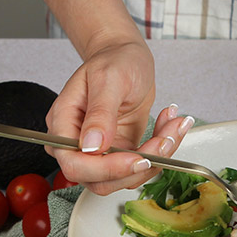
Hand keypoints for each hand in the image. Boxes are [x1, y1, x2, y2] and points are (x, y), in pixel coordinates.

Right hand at [45, 38, 192, 194]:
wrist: (126, 57)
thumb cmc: (113, 60)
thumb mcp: (108, 79)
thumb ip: (100, 113)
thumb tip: (90, 145)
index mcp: (63, 124)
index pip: (74, 163)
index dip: (106, 168)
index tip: (137, 158)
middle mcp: (76, 143)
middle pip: (100, 179)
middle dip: (138, 166)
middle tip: (164, 140)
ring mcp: (98, 152)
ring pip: (125, 177)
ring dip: (156, 158)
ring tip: (173, 126)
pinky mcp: (119, 154)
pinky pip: (140, 166)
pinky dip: (161, 152)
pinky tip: (169, 126)